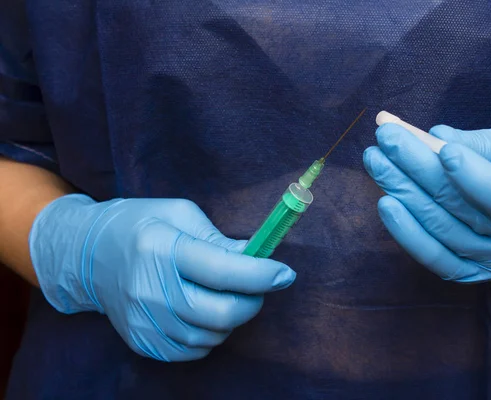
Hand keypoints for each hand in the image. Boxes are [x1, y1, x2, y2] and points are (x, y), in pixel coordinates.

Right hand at [30, 195, 295, 360]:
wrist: (89, 256)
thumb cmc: (141, 225)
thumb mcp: (180, 213)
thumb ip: (219, 237)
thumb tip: (256, 257)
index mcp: (162, 248)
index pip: (222, 270)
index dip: (261, 275)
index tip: (285, 274)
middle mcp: (150, 289)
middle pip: (220, 313)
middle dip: (252, 301)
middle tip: (258, 286)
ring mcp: (143, 320)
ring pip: (211, 335)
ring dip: (232, 318)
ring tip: (225, 295)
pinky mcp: (142, 341)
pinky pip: (193, 350)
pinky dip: (210, 334)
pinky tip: (204, 312)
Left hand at [364, 123, 490, 287]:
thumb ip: (478, 143)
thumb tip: (434, 136)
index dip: (472, 176)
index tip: (442, 148)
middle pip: (458, 206)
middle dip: (416, 167)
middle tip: (386, 138)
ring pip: (438, 228)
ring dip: (401, 191)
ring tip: (376, 161)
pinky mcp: (467, 273)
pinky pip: (432, 256)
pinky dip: (405, 231)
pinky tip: (385, 202)